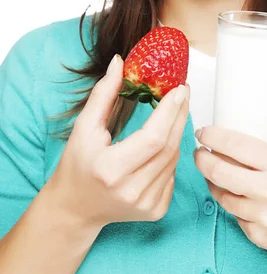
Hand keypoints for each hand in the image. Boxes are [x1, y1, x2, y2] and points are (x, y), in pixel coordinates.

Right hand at [47, 55, 190, 229]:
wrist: (75, 208)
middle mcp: (131, 190)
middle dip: (180, 114)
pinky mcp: (155, 211)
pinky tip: (163, 142)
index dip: (170, 111)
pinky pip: (173, 174)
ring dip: (176, 132)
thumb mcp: (84, 127)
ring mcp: (145, 204)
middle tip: (183, 92)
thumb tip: (119, 62)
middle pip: (169, 146)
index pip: (153, 137)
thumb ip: (103, 93)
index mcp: (111, 170)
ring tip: (172, 112)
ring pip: (174, 159)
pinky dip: (171, 154)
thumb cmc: (77, 165)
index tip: (178, 89)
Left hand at [193, 126, 266, 269]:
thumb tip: (257, 115)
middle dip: (202, 159)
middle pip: (219, 171)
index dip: (212, 136)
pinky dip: (232, 204)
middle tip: (199, 152)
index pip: (234, 144)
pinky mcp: (261, 237)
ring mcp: (264, 216)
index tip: (203, 132)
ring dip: (212, 182)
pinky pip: (235, 216)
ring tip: (211, 171)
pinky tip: (235, 195)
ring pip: (222, 195)